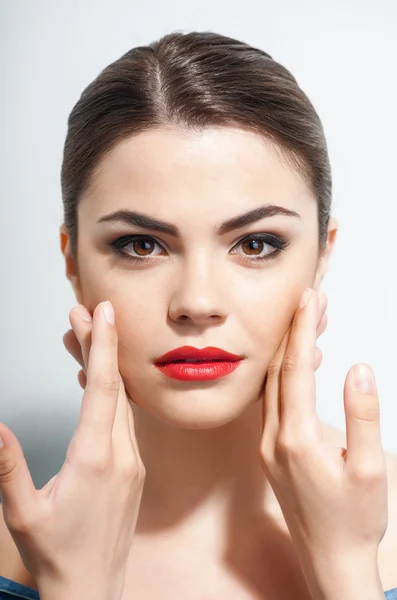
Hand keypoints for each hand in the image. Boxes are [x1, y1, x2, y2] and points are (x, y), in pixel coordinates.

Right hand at [0, 301, 145, 599]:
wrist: (93, 590)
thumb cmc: (58, 555)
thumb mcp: (22, 512)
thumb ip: (8, 466)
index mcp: (96, 459)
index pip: (104, 389)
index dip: (104, 346)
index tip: (103, 313)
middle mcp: (122, 454)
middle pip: (114, 386)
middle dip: (98, 345)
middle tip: (80, 313)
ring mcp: (132, 461)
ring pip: (121, 401)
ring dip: (103, 368)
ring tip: (79, 338)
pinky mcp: (133, 469)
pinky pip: (124, 419)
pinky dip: (109, 394)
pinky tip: (92, 382)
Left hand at [259, 288, 387, 596]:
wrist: (329, 560)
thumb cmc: (353, 521)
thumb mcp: (370, 470)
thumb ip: (362, 416)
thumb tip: (359, 368)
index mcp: (296, 440)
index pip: (296, 371)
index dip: (302, 331)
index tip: (309, 299)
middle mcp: (273, 438)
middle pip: (279, 371)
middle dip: (294, 331)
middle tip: (311, 299)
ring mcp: (267, 445)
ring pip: (273, 384)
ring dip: (290, 351)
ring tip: (312, 322)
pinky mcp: (270, 451)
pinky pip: (274, 402)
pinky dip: (288, 375)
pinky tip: (307, 363)